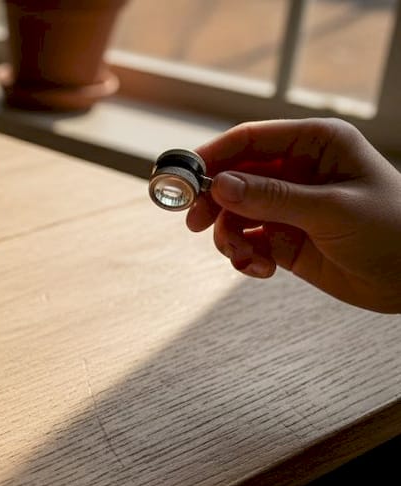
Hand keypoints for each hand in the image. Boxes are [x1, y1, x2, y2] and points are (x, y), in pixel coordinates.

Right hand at [186, 118, 400, 311]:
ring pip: (234, 212)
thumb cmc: (394, 230)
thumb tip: (220, 185)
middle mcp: (298, 170)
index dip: (213, 156)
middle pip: (233, 176)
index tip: (182, 178)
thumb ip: (273, 198)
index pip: (250, 139)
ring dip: (229, 237)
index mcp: (316, 144)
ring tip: (245, 258)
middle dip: (213, 202)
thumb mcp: (331, 210)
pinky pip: (246, 240)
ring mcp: (289, 204)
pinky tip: (261, 268)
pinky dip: (244, 255)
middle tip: (197, 224)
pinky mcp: (285, 236)